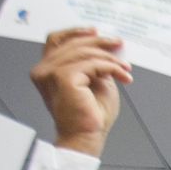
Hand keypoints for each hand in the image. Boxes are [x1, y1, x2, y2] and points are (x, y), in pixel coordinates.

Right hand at [28, 28, 132, 157]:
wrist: (86, 138)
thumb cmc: (89, 116)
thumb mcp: (95, 80)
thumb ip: (95, 62)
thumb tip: (109, 45)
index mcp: (47, 70)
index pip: (56, 40)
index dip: (76, 32)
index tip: (97, 31)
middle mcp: (44, 69)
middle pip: (73, 43)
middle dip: (100, 42)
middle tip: (119, 45)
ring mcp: (50, 72)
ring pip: (85, 52)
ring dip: (110, 59)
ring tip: (126, 69)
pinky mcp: (63, 77)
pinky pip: (92, 63)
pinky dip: (111, 67)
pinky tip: (124, 77)